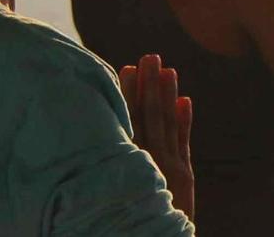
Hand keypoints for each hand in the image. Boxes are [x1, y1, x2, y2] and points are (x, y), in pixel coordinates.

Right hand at [119, 55, 193, 219]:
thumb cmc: (123, 217)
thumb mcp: (113, 187)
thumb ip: (111, 160)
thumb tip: (87, 132)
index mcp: (128, 162)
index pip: (128, 120)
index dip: (129, 93)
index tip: (127, 67)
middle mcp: (149, 161)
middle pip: (149, 116)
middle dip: (150, 85)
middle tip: (150, 56)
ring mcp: (169, 168)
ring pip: (168, 124)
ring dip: (168, 96)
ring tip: (168, 70)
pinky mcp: (183, 178)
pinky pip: (184, 143)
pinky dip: (185, 122)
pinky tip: (187, 101)